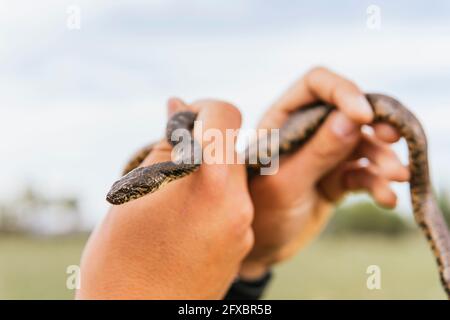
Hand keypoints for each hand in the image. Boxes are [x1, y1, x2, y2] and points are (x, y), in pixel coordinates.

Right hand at [77, 98, 253, 298]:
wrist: (136, 319)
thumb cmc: (122, 259)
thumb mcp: (134, 192)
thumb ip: (165, 145)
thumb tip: (179, 107)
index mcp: (211, 183)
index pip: (226, 114)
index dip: (201, 108)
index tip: (179, 123)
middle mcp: (239, 204)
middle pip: (228, 148)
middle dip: (198, 146)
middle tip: (164, 165)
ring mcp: (243, 229)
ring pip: (227, 179)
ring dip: (202, 176)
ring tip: (167, 203)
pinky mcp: (240, 247)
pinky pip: (230, 206)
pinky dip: (209, 202)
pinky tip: (180, 225)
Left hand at [239, 67, 409, 278]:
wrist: (262, 248)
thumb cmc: (259, 213)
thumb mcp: (285, 183)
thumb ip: (316, 152)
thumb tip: (353, 119)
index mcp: (282, 119)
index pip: (316, 85)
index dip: (343, 92)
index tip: (365, 116)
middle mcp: (306, 131)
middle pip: (347, 111)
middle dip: (373, 124)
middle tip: (392, 137)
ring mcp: (324, 154)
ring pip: (362, 144)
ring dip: (382, 158)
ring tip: (397, 177)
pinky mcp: (338, 178)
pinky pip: (364, 174)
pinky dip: (378, 184)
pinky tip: (387, 199)